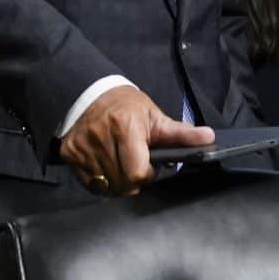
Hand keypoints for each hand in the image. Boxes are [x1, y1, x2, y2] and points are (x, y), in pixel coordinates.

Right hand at [59, 85, 211, 194]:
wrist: (89, 93)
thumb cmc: (126, 106)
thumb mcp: (154, 116)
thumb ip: (180, 132)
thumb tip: (208, 137)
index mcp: (125, 127)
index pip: (137, 173)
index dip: (147, 175)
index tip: (149, 166)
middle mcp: (100, 138)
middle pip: (122, 184)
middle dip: (134, 181)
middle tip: (136, 166)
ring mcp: (82, 147)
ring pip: (106, 186)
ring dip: (117, 182)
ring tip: (121, 164)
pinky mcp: (69, 154)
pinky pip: (90, 183)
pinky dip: (100, 181)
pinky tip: (106, 166)